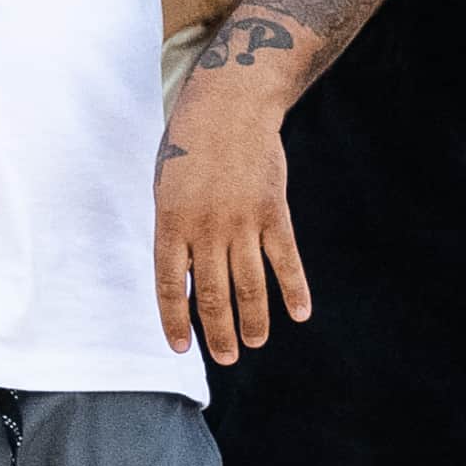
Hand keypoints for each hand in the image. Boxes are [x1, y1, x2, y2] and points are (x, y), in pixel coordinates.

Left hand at [153, 68, 315, 358]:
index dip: (175, 322)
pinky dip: (295, 290)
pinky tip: (299, 314)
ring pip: (250, 286)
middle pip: (213, 296)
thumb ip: (176, 235)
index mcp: (170, 224)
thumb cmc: (188, 149)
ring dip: (254, 321)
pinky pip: (286, 260)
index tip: (181, 348)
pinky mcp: (274, 213)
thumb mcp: (166, 191)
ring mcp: (242, 222)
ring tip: (254, 342)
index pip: (170, 288)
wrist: (227, 107)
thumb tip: (188, 281)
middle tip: (225, 358)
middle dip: (218, 333)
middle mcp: (205, 229)